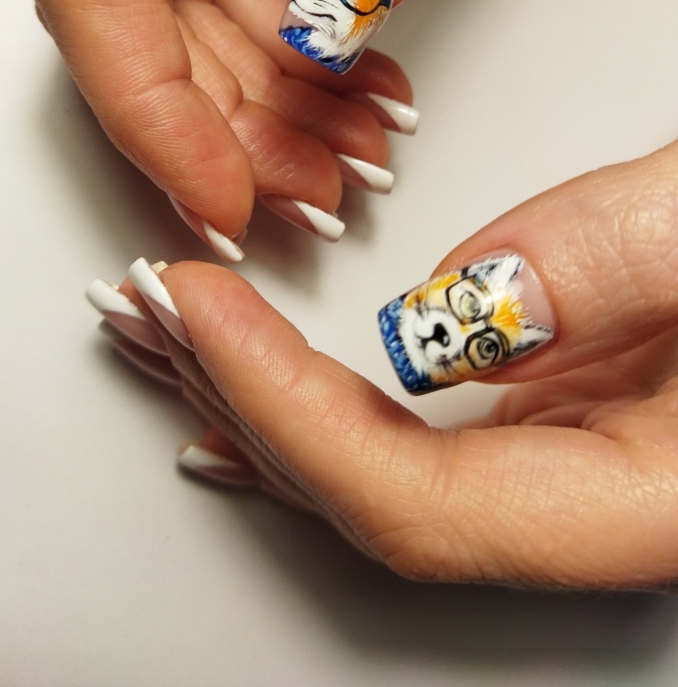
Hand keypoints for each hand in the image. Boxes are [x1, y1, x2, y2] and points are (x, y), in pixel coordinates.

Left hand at [88, 140, 677, 587]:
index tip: (199, 304)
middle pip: (366, 495)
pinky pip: (401, 431)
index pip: (413, 496)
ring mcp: (567, 458)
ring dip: (247, 398)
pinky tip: (244, 387)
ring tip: (160, 335)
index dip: (284, 407)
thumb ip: (620, 269)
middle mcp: (590, 499)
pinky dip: (303, 401)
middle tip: (140, 313)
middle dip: (234, 404)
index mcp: (642, 498)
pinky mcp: (560, 408)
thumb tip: (447, 321)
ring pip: (368, 465)